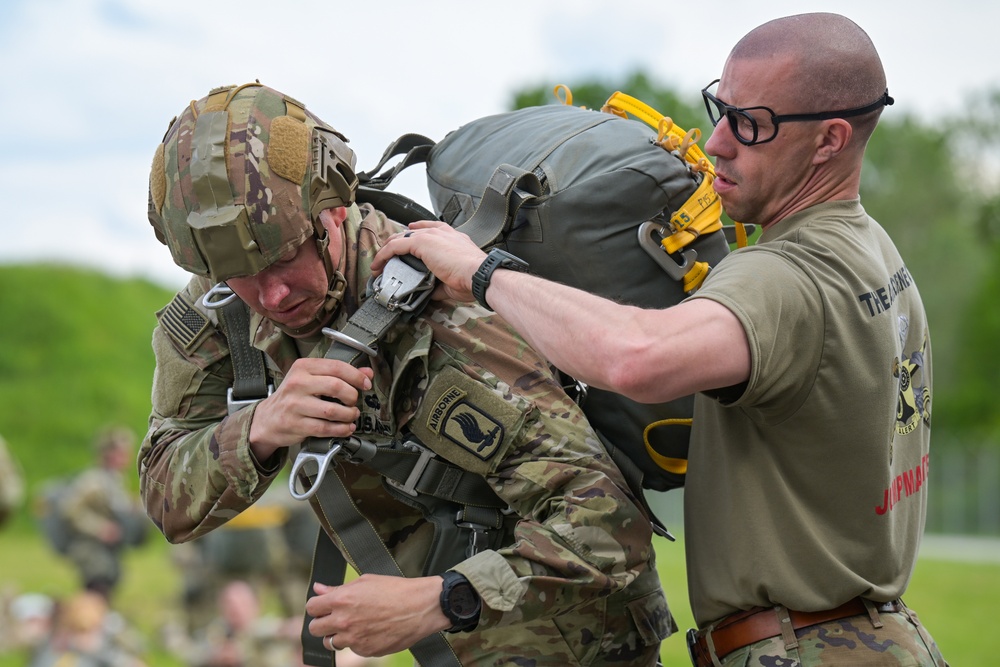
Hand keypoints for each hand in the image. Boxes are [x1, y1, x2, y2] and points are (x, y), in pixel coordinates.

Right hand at [248, 358, 373, 460]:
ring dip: (349, 415)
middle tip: (354, 401)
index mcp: (303, 367)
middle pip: (336, 387)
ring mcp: (295, 405)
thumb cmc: (293, 397)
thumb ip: (339, 374)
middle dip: (352, 396)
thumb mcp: (312, 379)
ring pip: (332, 410)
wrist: (267, 419)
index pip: (336, 366)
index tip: (365, 383)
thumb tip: (367, 372)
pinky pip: (325, 428)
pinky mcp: (296, 424)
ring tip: (351, 415)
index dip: (356, 376)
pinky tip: (346, 427)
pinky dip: (341, 429)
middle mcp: (297, 384)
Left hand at [305, 574, 450, 656]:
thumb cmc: (395, 590)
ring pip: (331, 643)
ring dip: (337, 635)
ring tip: (354, 626)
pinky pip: (352, 649)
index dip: (317, 606)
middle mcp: (344, 621)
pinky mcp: (366, 651)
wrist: (420, 607)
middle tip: (335, 618)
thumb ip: (338, 588)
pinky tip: (371, 631)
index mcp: (341, 600)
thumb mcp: (365, 581)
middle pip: (315, 629)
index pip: (311, 608)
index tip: (323, 607)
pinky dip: (357, 642)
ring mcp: (354, 639)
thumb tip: (319, 589)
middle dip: (322, 623)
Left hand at [371, 221, 486, 303]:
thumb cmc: (474, 278)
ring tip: (379, 263)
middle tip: (387, 254)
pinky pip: (395, 246)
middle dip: (398, 241)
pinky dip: (383, 255)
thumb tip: (431, 292)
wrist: (480, 274)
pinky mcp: (421, 243)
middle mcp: (442, 233)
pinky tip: (377, 265)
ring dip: (388, 250)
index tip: (410, 230)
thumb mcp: (455, 280)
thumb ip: (440, 284)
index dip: (418, 229)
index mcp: (454, 238)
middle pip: (412, 232)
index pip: (432, 228)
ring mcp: (431, 236)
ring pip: (401, 238)